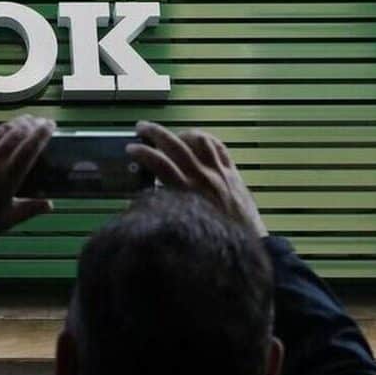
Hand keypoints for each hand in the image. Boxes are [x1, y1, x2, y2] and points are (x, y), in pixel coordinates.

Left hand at [0, 115, 55, 258]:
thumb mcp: (7, 221)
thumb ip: (30, 209)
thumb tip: (50, 204)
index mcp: (6, 179)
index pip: (29, 148)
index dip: (42, 133)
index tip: (51, 124)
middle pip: (14, 135)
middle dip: (29, 124)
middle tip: (39, 120)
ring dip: (11, 124)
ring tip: (22, 121)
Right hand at [126, 122, 267, 237]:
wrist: (245, 246)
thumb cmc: (211, 242)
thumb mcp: (180, 226)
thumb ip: (161, 209)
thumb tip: (140, 200)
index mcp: (187, 192)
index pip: (159, 163)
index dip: (142, 152)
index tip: (130, 148)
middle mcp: (202, 177)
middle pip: (175, 144)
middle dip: (154, 132)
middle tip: (141, 128)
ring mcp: (220, 172)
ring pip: (200, 140)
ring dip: (182, 134)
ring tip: (172, 136)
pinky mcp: (233, 173)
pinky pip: (219, 147)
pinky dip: (206, 140)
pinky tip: (198, 142)